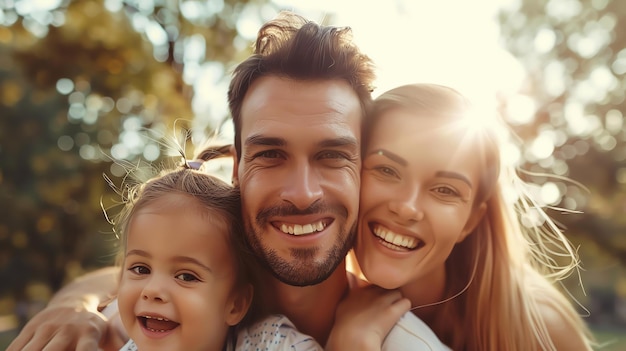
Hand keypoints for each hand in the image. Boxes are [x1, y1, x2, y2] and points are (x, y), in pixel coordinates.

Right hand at [7, 297, 125, 350]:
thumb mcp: (107, 332)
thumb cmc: (93, 326)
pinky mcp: (31, 328)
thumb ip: (117, 343)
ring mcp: (47, 328)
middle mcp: (66, 330)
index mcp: (88, 333)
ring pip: (32, 350)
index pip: (86, 350)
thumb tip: (138, 349)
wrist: (73, 302)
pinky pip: (18, 346)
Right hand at [326, 285, 409, 350]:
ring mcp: (382, 300)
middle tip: (387, 307)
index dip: (377, 293)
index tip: (377, 303)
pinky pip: (406, 302)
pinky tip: (401, 314)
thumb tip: (352, 282)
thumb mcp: (342, 306)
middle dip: (388, 295)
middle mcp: (370, 292)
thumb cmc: (345, 328)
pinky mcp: (392, 311)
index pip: (373, 284)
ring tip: (395, 311)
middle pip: (385, 287)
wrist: (352, 339)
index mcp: (358, 291)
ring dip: (397, 301)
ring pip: (397, 293)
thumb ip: (350, 294)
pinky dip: (405, 308)